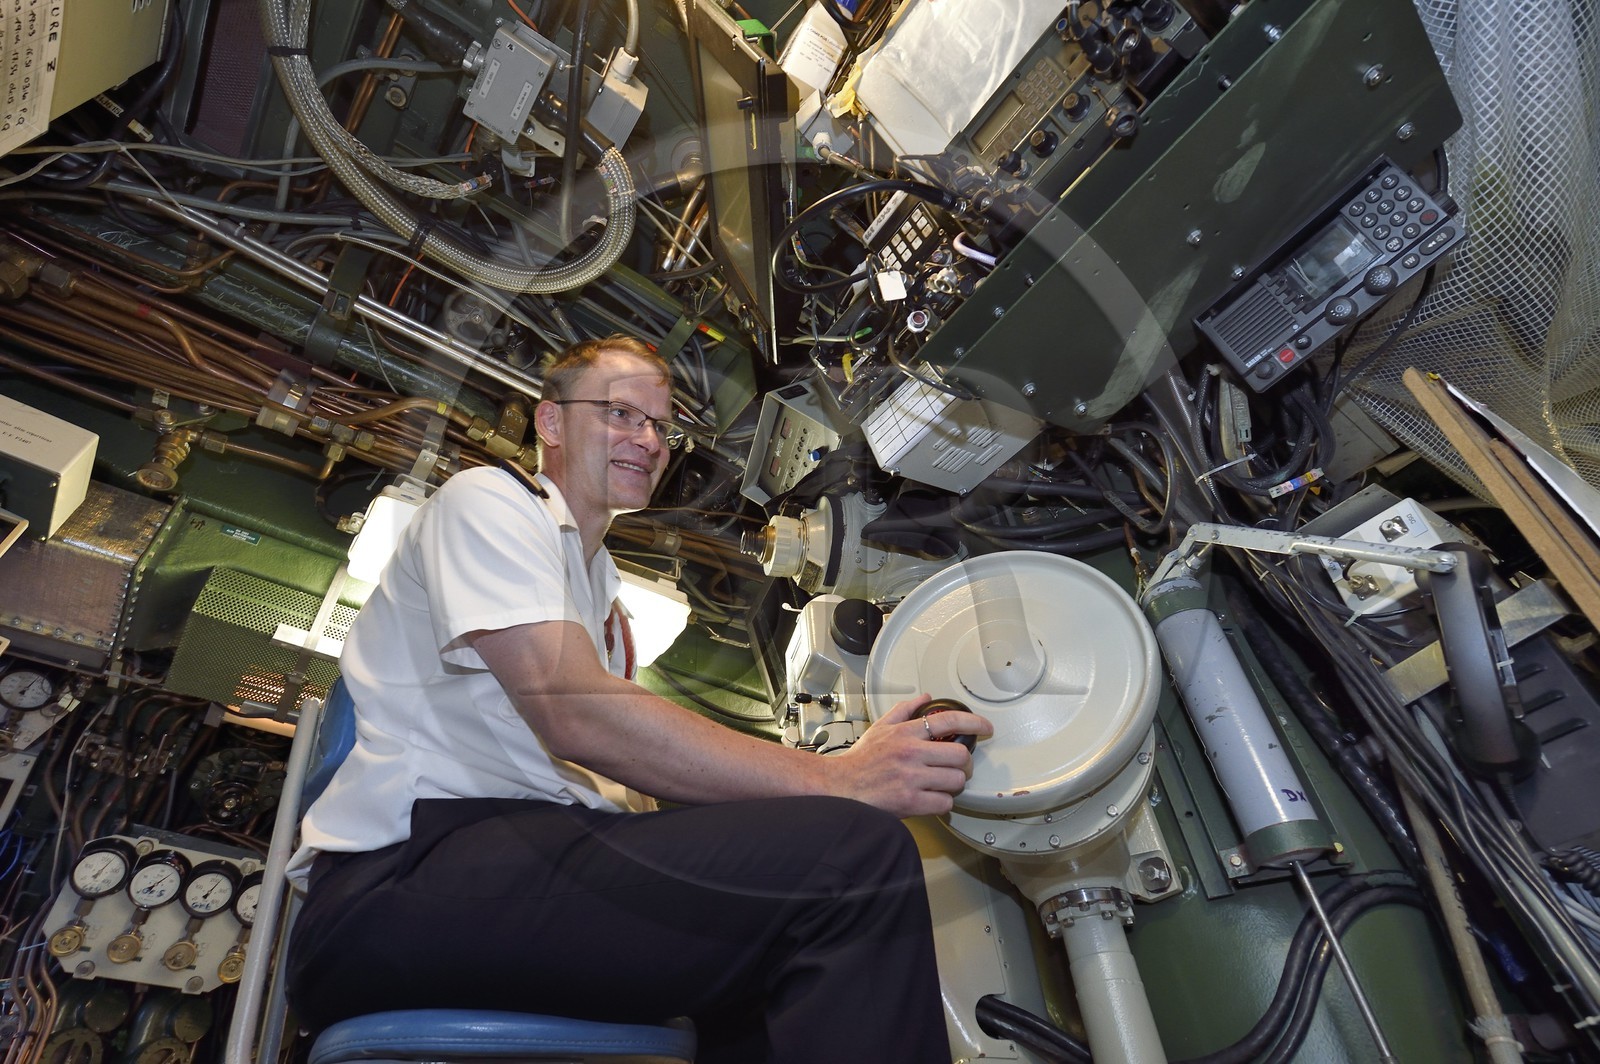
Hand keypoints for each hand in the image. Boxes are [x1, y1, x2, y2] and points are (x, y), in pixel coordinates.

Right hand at [827, 694, 992, 817]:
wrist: (840, 788)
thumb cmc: (859, 761)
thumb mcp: (880, 728)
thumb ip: (904, 710)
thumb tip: (925, 698)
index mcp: (906, 733)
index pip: (949, 720)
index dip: (974, 722)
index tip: (985, 727)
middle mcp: (911, 753)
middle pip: (961, 755)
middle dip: (966, 764)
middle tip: (960, 767)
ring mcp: (911, 778)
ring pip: (956, 780)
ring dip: (953, 785)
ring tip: (942, 784)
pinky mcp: (911, 801)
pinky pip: (944, 803)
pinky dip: (942, 802)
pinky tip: (932, 798)